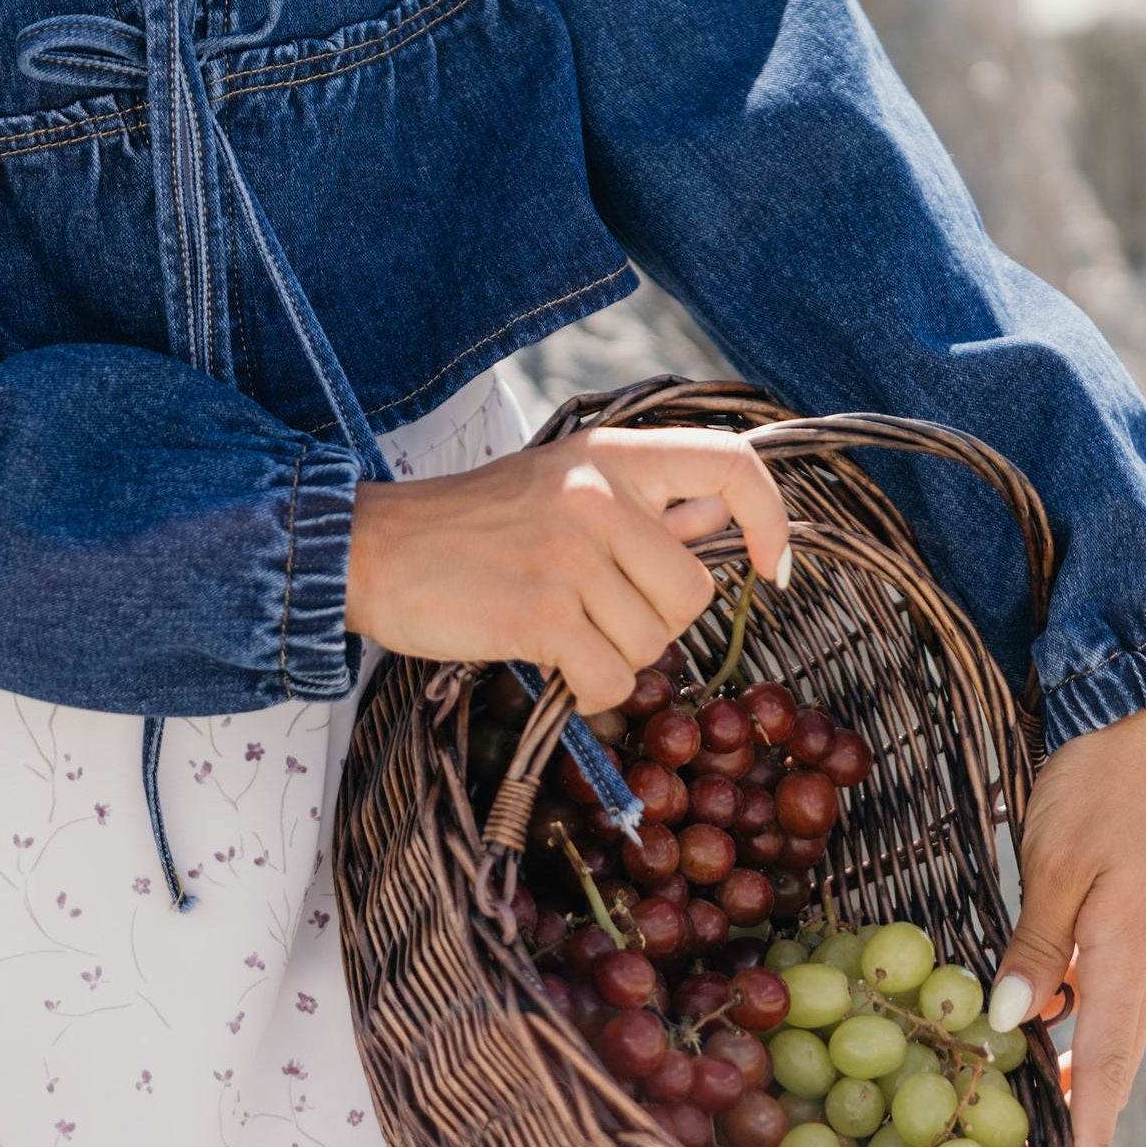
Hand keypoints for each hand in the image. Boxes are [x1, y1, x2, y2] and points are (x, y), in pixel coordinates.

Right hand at [343, 425, 791, 714]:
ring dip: (615, 658)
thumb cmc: (475, 525)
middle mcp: (597, 494)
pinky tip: (551, 663)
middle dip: (656, 622)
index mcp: (610, 453)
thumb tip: (731, 521)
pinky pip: (610, 681)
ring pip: (653, 644)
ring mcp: (569, 554)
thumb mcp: (565, 482)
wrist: (375, 549)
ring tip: (561, 629)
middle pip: (693, 592)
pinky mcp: (540, 614)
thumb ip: (648, 502)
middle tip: (597, 612)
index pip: (731, 464)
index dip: (770, 520)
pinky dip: (589, 692)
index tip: (769, 569)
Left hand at [989, 690, 1145, 1146]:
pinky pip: (1098, 991)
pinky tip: (1034, 1031)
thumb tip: (1015, 1027)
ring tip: (1036, 1129)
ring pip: (1103, 1030)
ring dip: (1075, 1080)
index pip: (1106, 1073)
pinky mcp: (1121, 913)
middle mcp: (1136, 962)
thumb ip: (1039, 943)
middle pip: (1109, 1065)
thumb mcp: (1060, 862)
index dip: (1093, 1143)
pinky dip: (1071, 1027)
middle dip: (1084, 1128)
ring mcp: (1132, 939)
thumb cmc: (1099, 785)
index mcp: (1127, 960)